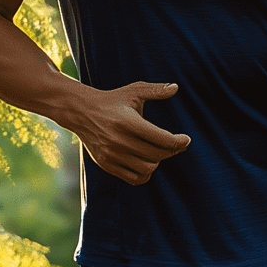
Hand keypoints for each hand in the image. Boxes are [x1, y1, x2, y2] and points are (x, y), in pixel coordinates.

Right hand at [68, 81, 192, 184]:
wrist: (81, 112)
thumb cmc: (112, 100)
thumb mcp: (133, 91)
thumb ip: (155, 90)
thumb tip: (176, 87)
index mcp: (128, 122)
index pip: (162, 138)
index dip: (179, 141)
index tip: (186, 139)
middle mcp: (119, 140)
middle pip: (157, 155)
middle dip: (172, 150)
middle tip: (176, 144)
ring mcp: (112, 154)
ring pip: (148, 168)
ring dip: (157, 161)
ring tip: (157, 151)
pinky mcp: (107, 164)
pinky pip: (134, 178)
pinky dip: (145, 173)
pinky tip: (147, 161)